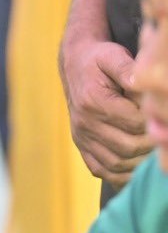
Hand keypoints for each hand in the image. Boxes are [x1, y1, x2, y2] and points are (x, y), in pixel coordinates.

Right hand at [60, 36, 150, 186]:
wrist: (75, 68)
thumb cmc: (99, 61)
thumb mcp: (113, 56)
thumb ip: (128, 69)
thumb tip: (141, 83)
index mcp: (93, 101)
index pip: (134, 123)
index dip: (156, 123)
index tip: (164, 115)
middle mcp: (84, 123)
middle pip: (128, 147)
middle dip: (153, 145)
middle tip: (166, 137)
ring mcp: (82, 138)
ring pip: (117, 164)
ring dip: (141, 162)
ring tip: (157, 151)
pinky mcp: (82, 147)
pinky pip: (103, 171)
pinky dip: (123, 176)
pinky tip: (139, 167)